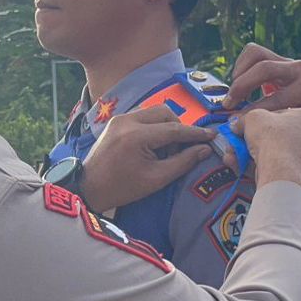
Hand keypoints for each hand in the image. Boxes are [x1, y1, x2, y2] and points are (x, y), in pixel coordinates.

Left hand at [80, 106, 216, 210]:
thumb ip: (183, 162)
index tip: (212, 136)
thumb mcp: (156, 179)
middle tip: (184, 148)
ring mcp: (120, 118)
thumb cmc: (122, 188)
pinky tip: (153, 145)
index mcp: (137, 136)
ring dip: (166, 126)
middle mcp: (128, 120)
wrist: (88, 188)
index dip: (195, 133)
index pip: (174, 129)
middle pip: (165, 113)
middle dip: (179, 128)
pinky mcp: (116, 121)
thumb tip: (204, 149)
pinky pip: (142, 116)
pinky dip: (153, 126)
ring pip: (154, 112)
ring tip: (167, 149)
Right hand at [223, 42, 300, 152]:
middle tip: (228, 105)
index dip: (253, 112)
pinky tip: (238, 84)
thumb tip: (245, 135)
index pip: (275, 96)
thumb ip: (276, 131)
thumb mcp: (297, 131)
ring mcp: (289, 61)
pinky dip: (240, 67)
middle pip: (264, 69)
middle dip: (241, 87)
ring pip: (256, 55)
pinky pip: (253, 53)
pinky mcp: (277, 58)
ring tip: (233, 93)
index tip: (236, 123)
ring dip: (239, 74)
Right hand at [233, 108, 300, 187]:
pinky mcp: (298, 177)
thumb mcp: (253, 117)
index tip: (248, 124)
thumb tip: (237, 125)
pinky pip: (274, 168)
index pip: (283, 114)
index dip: (262, 119)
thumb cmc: (274, 139)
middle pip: (277, 136)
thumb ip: (244, 119)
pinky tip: (238, 164)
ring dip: (250, 154)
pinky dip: (255, 166)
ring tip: (233, 154)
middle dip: (254, 139)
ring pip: (274, 154)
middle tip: (239, 139)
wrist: (280, 171)